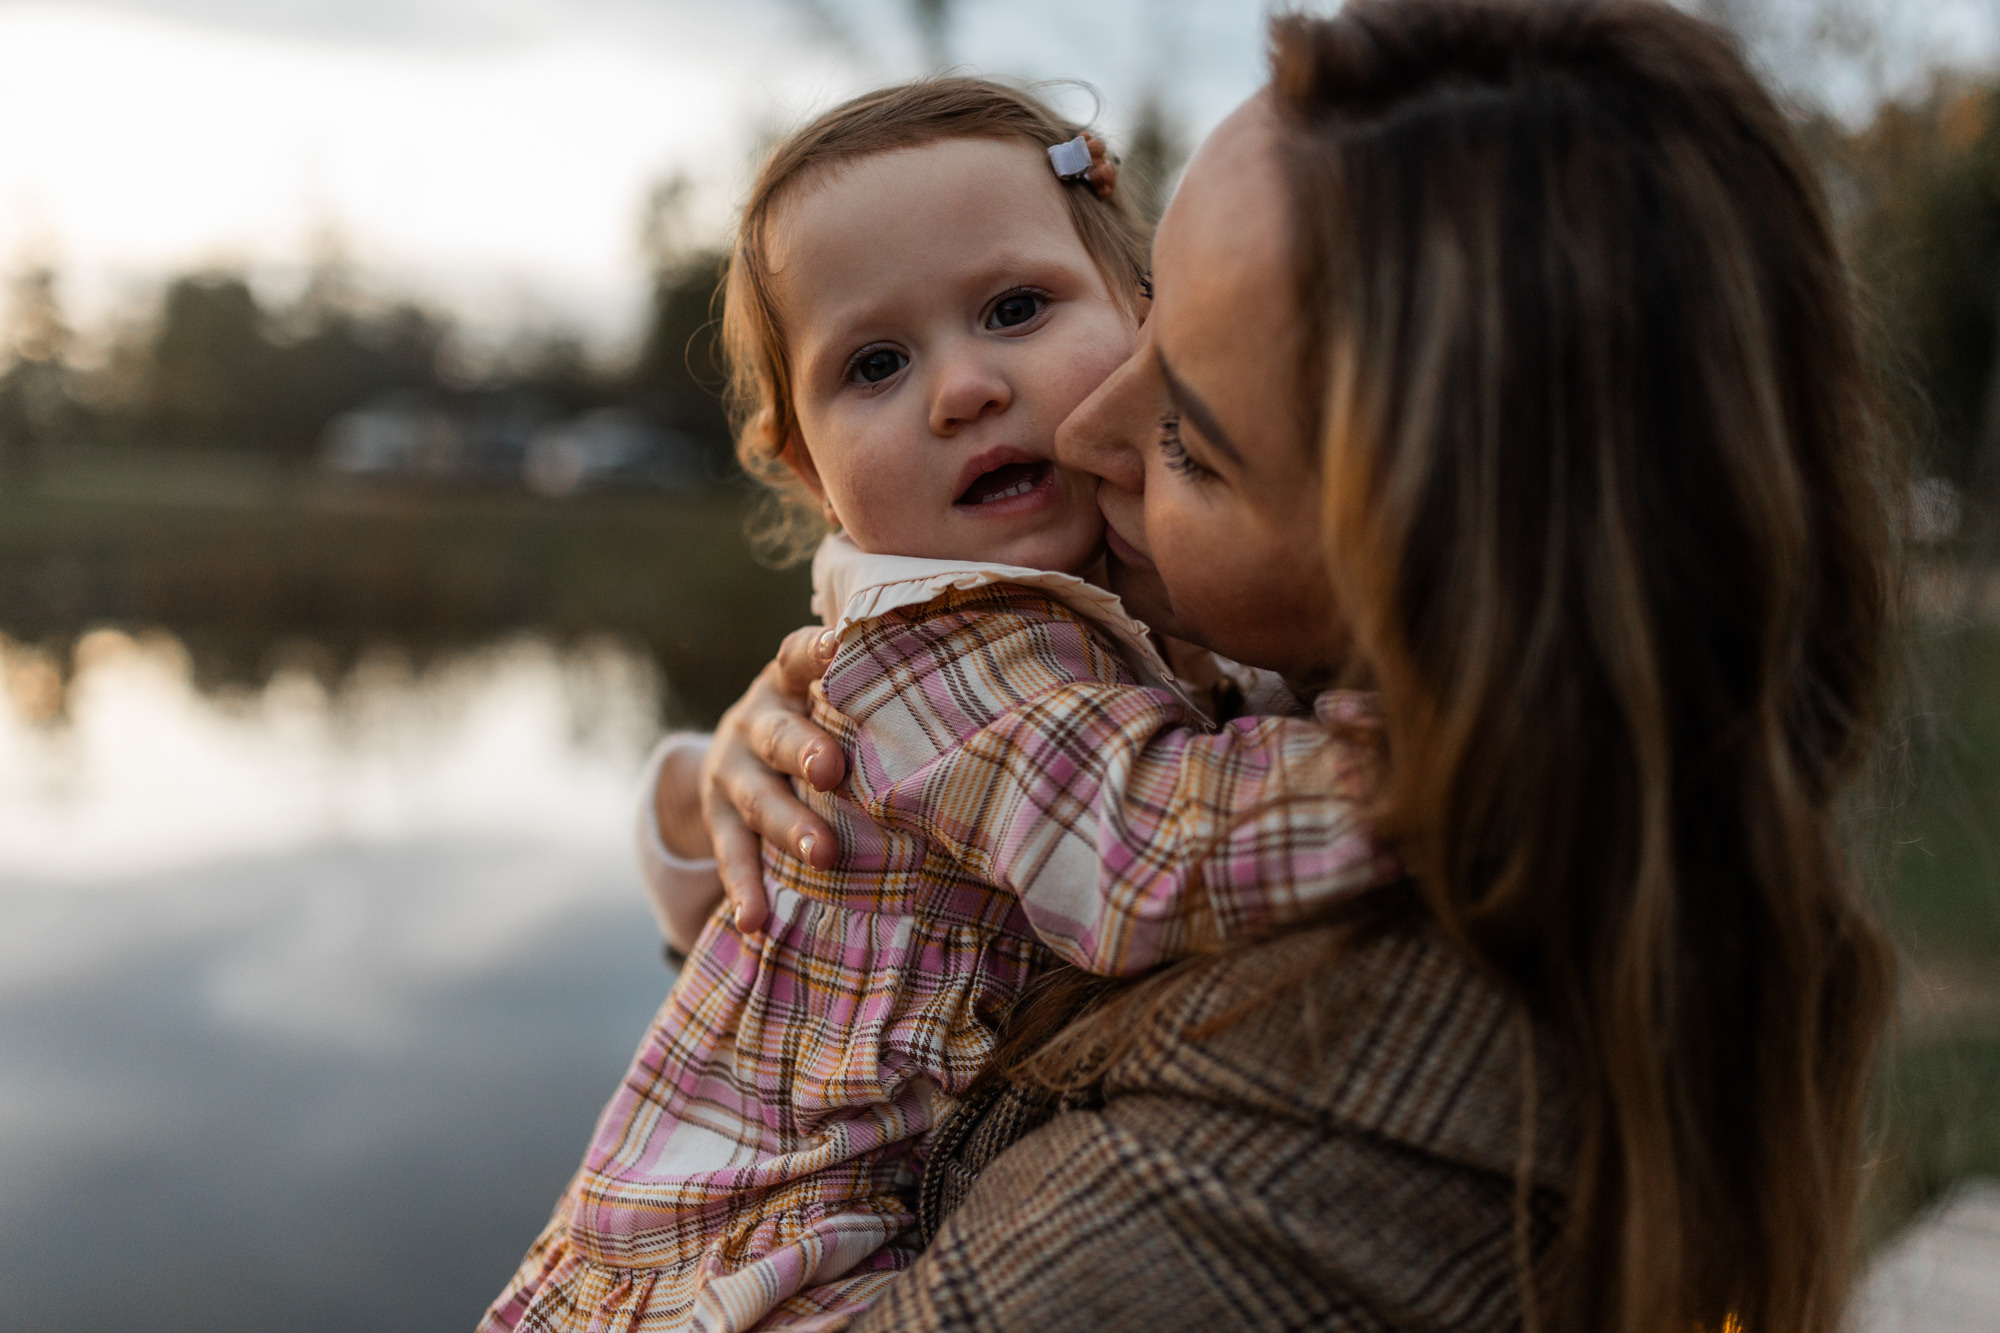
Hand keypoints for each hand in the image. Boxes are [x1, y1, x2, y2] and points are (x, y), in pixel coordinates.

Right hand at [700, 626, 845, 931]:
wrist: (737, 758)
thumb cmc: (816, 723)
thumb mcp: (826, 698)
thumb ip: (868, 695)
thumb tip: (964, 697)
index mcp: (786, 682)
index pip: (796, 657)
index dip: (814, 650)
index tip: (836, 645)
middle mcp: (754, 721)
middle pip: (778, 735)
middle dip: (804, 751)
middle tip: (832, 771)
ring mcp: (731, 772)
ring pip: (758, 798)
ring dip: (789, 826)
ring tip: (822, 855)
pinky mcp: (718, 820)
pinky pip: (731, 855)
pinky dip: (744, 887)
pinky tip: (756, 920)